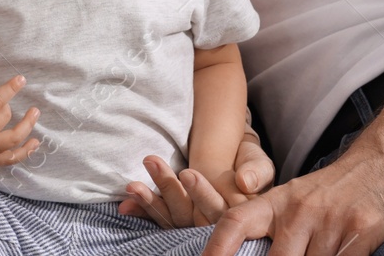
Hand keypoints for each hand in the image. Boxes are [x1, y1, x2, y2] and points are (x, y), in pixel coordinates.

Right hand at [0, 64, 40, 167]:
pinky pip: (11, 159)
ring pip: (13, 139)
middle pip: (4, 118)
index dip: (9, 89)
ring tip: (35, 112)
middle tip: (5, 102)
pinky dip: (25, 152)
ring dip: (27, 126)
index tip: (21, 79)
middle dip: (8, 106)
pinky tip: (35, 142)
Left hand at [119, 133, 273, 226]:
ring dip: (149, 201)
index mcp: (232, 213)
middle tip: (152, 161)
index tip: (187, 173)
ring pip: (170, 217)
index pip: (216, 209)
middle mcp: (209, 223)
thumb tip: (245, 181)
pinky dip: (141, 211)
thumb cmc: (249, 162)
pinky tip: (125, 205)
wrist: (237, 160)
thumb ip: (256, 170)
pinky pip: (158, 218)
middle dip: (168, 188)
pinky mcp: (176, 219)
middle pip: (188, 213)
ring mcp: (190, 223)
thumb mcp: (258, 163)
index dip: (202, 194)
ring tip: (132, 185)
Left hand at [198, 144, 383, 255]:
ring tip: (318, 255)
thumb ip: (275, 230)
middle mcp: (298, 211)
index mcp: (277, 202)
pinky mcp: (359, 232)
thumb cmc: (337, 189)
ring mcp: (328, 222)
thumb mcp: (298, 200)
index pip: (235, 222)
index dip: (215, 247)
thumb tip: (248, 254)